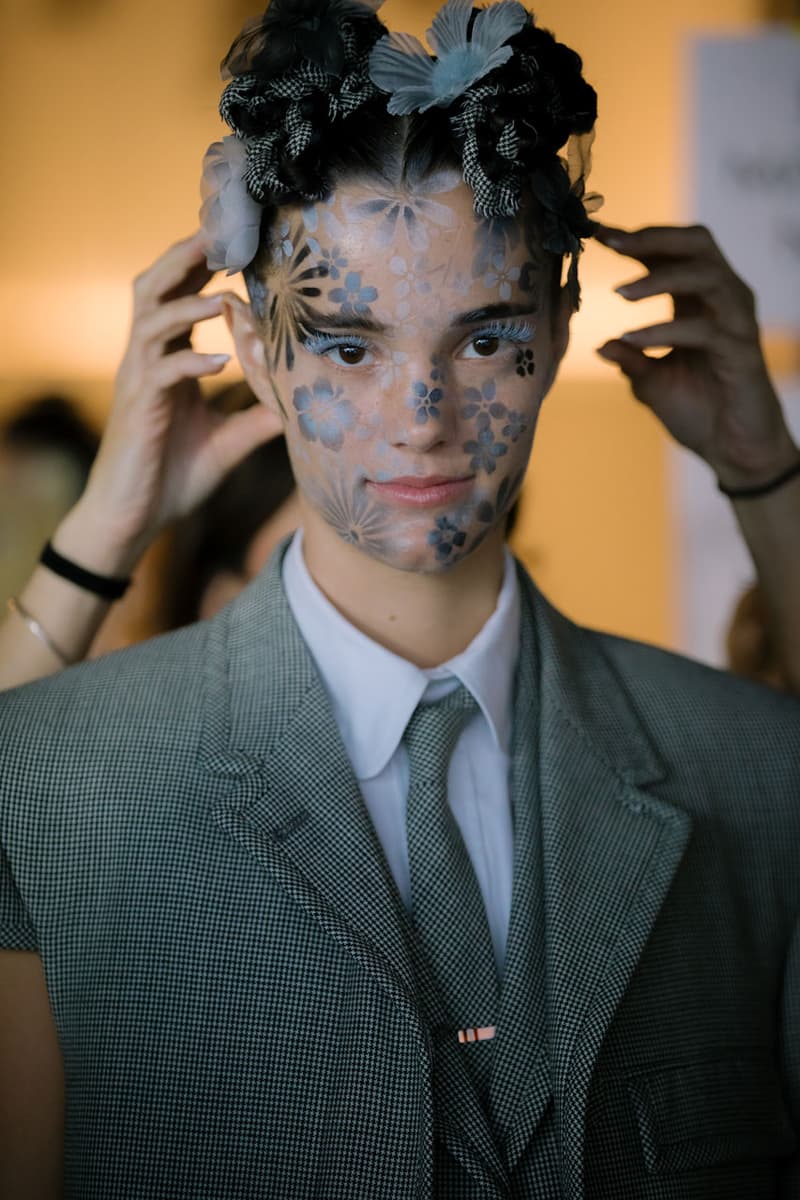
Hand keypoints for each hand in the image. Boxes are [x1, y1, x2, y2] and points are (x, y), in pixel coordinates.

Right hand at [71, 233, 281, 569]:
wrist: (134, 519)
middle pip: (153, 289)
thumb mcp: (227, 443)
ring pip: (150, 322)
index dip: (202, 269)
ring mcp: (139, 382)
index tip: (238, 243)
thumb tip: (300, 405)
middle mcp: (147, 361)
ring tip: (222, 297)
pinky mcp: (138, 411)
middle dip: (183, 259)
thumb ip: (257, 419)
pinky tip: (219, 363)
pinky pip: (159, 374)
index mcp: (166, 360)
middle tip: (219, 234)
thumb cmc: (173, 477)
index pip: (179, 298)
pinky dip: (188, 363)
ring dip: (187, 305)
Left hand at [594, 223, 797, 487]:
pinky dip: (665, 330)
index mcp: (698, 300)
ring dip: (659, 279)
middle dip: (654, 238)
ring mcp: (736, 322)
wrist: (733, 450)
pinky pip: (704, 328)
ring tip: (619, 294)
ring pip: (706, 275)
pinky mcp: (741, 350)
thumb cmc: (698, 411)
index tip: (596, 233)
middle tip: (613, 243)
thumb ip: (630, 358)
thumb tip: (600, 346)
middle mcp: (722, 301)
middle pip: (697, 243)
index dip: (636, 238)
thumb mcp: (651, 383)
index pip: (672, 252)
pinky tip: (633, 339)